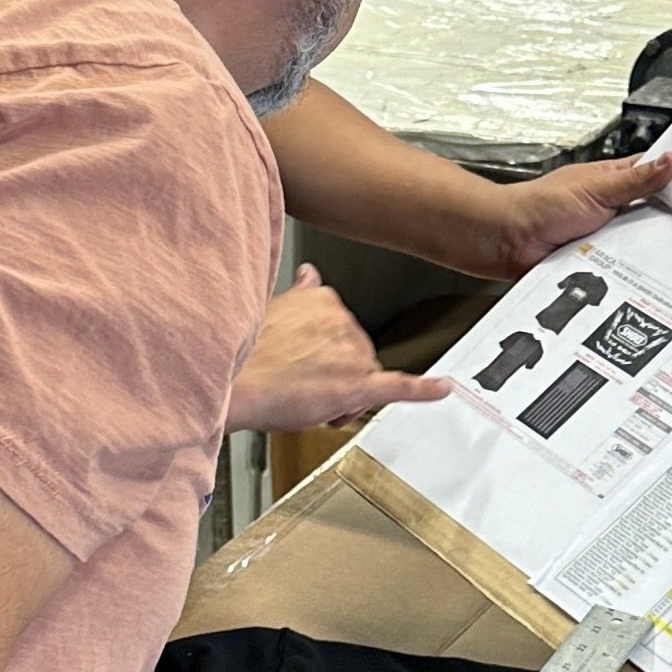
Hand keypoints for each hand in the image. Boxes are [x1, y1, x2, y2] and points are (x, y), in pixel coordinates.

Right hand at [227, 265, 451, 433]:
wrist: (230, 384)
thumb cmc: (243, 356)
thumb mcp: (270, 309)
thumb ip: (299, 294)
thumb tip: (310, 273)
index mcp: (322, 299)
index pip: (342, 329)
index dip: (326, 352)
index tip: (304, 360)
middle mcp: (343, 321)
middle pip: (357, 356)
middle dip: (336, 375)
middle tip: (301, 386)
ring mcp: (351, 353)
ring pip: (365, 378)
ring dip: (344, 393)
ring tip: (308, 398)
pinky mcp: (358, 384)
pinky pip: (400, 386)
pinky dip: (424, 389)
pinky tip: (442, 388)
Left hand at [476, 147, 671, 281]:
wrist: (508, 241)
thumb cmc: (539, 206)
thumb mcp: (596, 187)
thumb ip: (635, 179)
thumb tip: (670, 161)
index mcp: (612, 181)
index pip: (654, 174)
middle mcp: (611, 208)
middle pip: (653, 213)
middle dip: (669, 220)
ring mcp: (606, 236)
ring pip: (642, 242)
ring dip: (651, 247)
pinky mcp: (598, 261)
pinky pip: (624, 265)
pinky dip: (632, 269)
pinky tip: (647, 272)